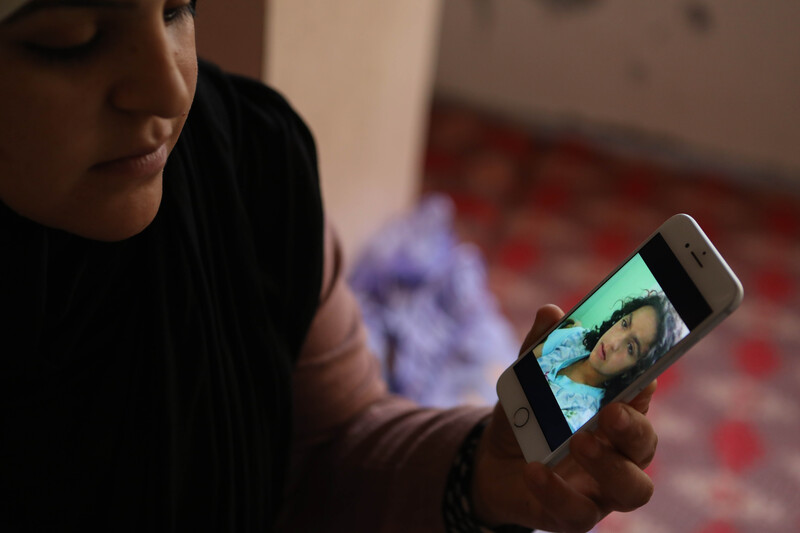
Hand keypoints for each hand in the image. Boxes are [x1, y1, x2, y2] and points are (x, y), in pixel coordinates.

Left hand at [472, 305, 657, 532]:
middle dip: (634, 427)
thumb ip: (539, 350)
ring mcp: (602, 488)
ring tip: (580, 441)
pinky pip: (579, 513)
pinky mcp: (576, 514)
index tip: (641, 372)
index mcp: (617, 413)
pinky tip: (535, 471)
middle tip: (610, 412)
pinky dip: (557, 491)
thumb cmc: (527, 417)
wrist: (493, 462)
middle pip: (646, 445)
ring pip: (633, 489)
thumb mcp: (527, 381)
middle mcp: (621, 452)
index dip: (645, 384)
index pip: (642, 398)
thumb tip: (551, 312)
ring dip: (610, 464)